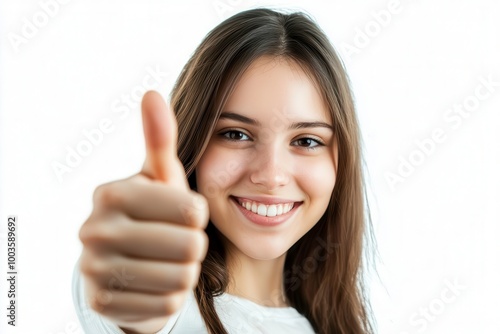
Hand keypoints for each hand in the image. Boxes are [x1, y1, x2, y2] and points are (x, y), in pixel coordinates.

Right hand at [78, 91, 208, 332]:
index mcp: (111, 194)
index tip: (184, 215)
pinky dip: (171, 295)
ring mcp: (95, 270)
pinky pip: (167, 306)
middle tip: (178, 240)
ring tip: (169, 260)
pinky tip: (156, 282)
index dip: (198, 216)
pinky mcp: (104, 305)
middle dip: (193, 245)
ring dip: (185, 271)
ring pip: (181, 278)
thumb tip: (152, 93)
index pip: (192, 210)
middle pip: (189, 246)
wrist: (124, 263)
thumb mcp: (158, 177)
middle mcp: (94, 230)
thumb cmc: (152, 213)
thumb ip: (159, 138)